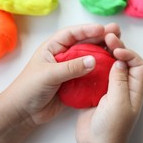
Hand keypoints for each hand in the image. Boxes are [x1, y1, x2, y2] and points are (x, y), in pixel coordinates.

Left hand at [3, 23, 120, 126]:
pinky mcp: (76, 83)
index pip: (72, 34)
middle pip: (85, 43)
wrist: (24, 113)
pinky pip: (91, 74)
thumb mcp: (49, 75)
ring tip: (119, 48)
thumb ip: (71, 67)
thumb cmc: (29, 89)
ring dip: (104, 53)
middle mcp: (64, 56)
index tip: (103, 29)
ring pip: (90, 58)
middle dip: (100, 38)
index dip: (88, 30)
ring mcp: (71, 69)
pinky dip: (102, 71)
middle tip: (117, 33)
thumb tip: (93, 60)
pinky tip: (113, 68)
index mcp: (54, 47)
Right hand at [76, 33, 142, 142]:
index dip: (129, 54)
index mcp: (134, 89)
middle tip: (107, 38)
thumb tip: (120, 61)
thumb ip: (119, 80)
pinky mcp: (96, 93)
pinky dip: (93, 64)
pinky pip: (96, 74)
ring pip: (110, 65)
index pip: (138, 64)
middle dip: (117, 48)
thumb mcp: (118, 102)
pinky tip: (87, 57)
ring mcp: (109, 89)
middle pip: (124, 61)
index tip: (116, 51)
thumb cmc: (111, 129)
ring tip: (97, 42)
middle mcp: (124, 87)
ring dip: (105, 54)